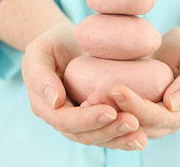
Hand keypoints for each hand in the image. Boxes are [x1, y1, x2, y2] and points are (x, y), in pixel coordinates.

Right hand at [22, 21, 141, 147]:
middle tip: (133, 122)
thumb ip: (40, 76)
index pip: (65, 121)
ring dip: (119, 138)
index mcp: (44, 107)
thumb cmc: (50, 44)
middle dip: (108, 131)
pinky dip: (123, 135)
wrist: (64, 42)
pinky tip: (141, 135)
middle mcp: (61, 118)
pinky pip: (107, 131)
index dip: (87, 119)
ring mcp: (78, 120)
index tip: (110, 111)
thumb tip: (55, 102)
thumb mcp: (38, 53)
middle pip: (84, 134)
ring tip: (140, 136)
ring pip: (97, 137)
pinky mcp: (94, 116)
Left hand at [84, 26, 179, 147]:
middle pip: (139, 125)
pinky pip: (122, 117)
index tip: (116, 89)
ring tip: (88, 101)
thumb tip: (172, 103)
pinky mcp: (139, 112)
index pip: (158, 117)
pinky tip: (89, 100)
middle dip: (115, 113)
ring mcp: (153, 120)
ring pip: (127, 126)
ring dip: (107, 116)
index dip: (136, 106)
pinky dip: (106, 111)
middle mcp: (169, 122)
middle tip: (93, 98)